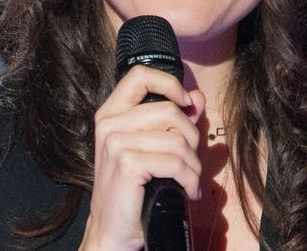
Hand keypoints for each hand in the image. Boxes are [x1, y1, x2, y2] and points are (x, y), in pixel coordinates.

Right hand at [80, 65, 205, 250]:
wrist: (112, 229)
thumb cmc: (132, 188)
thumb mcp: (151, 147)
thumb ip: (173, 119)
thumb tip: (197, 97)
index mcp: (111, 112)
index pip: (140, 75)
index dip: (169, 83)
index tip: (185, 102)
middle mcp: (109, 123)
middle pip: (170, 110)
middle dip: (191, 137)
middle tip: (190, 159)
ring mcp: (116, 142)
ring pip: (177, 139)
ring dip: (193, 163)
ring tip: (190, 178)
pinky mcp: (127, 164)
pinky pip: (175, 162)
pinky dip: (189, 178)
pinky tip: (188, 189)